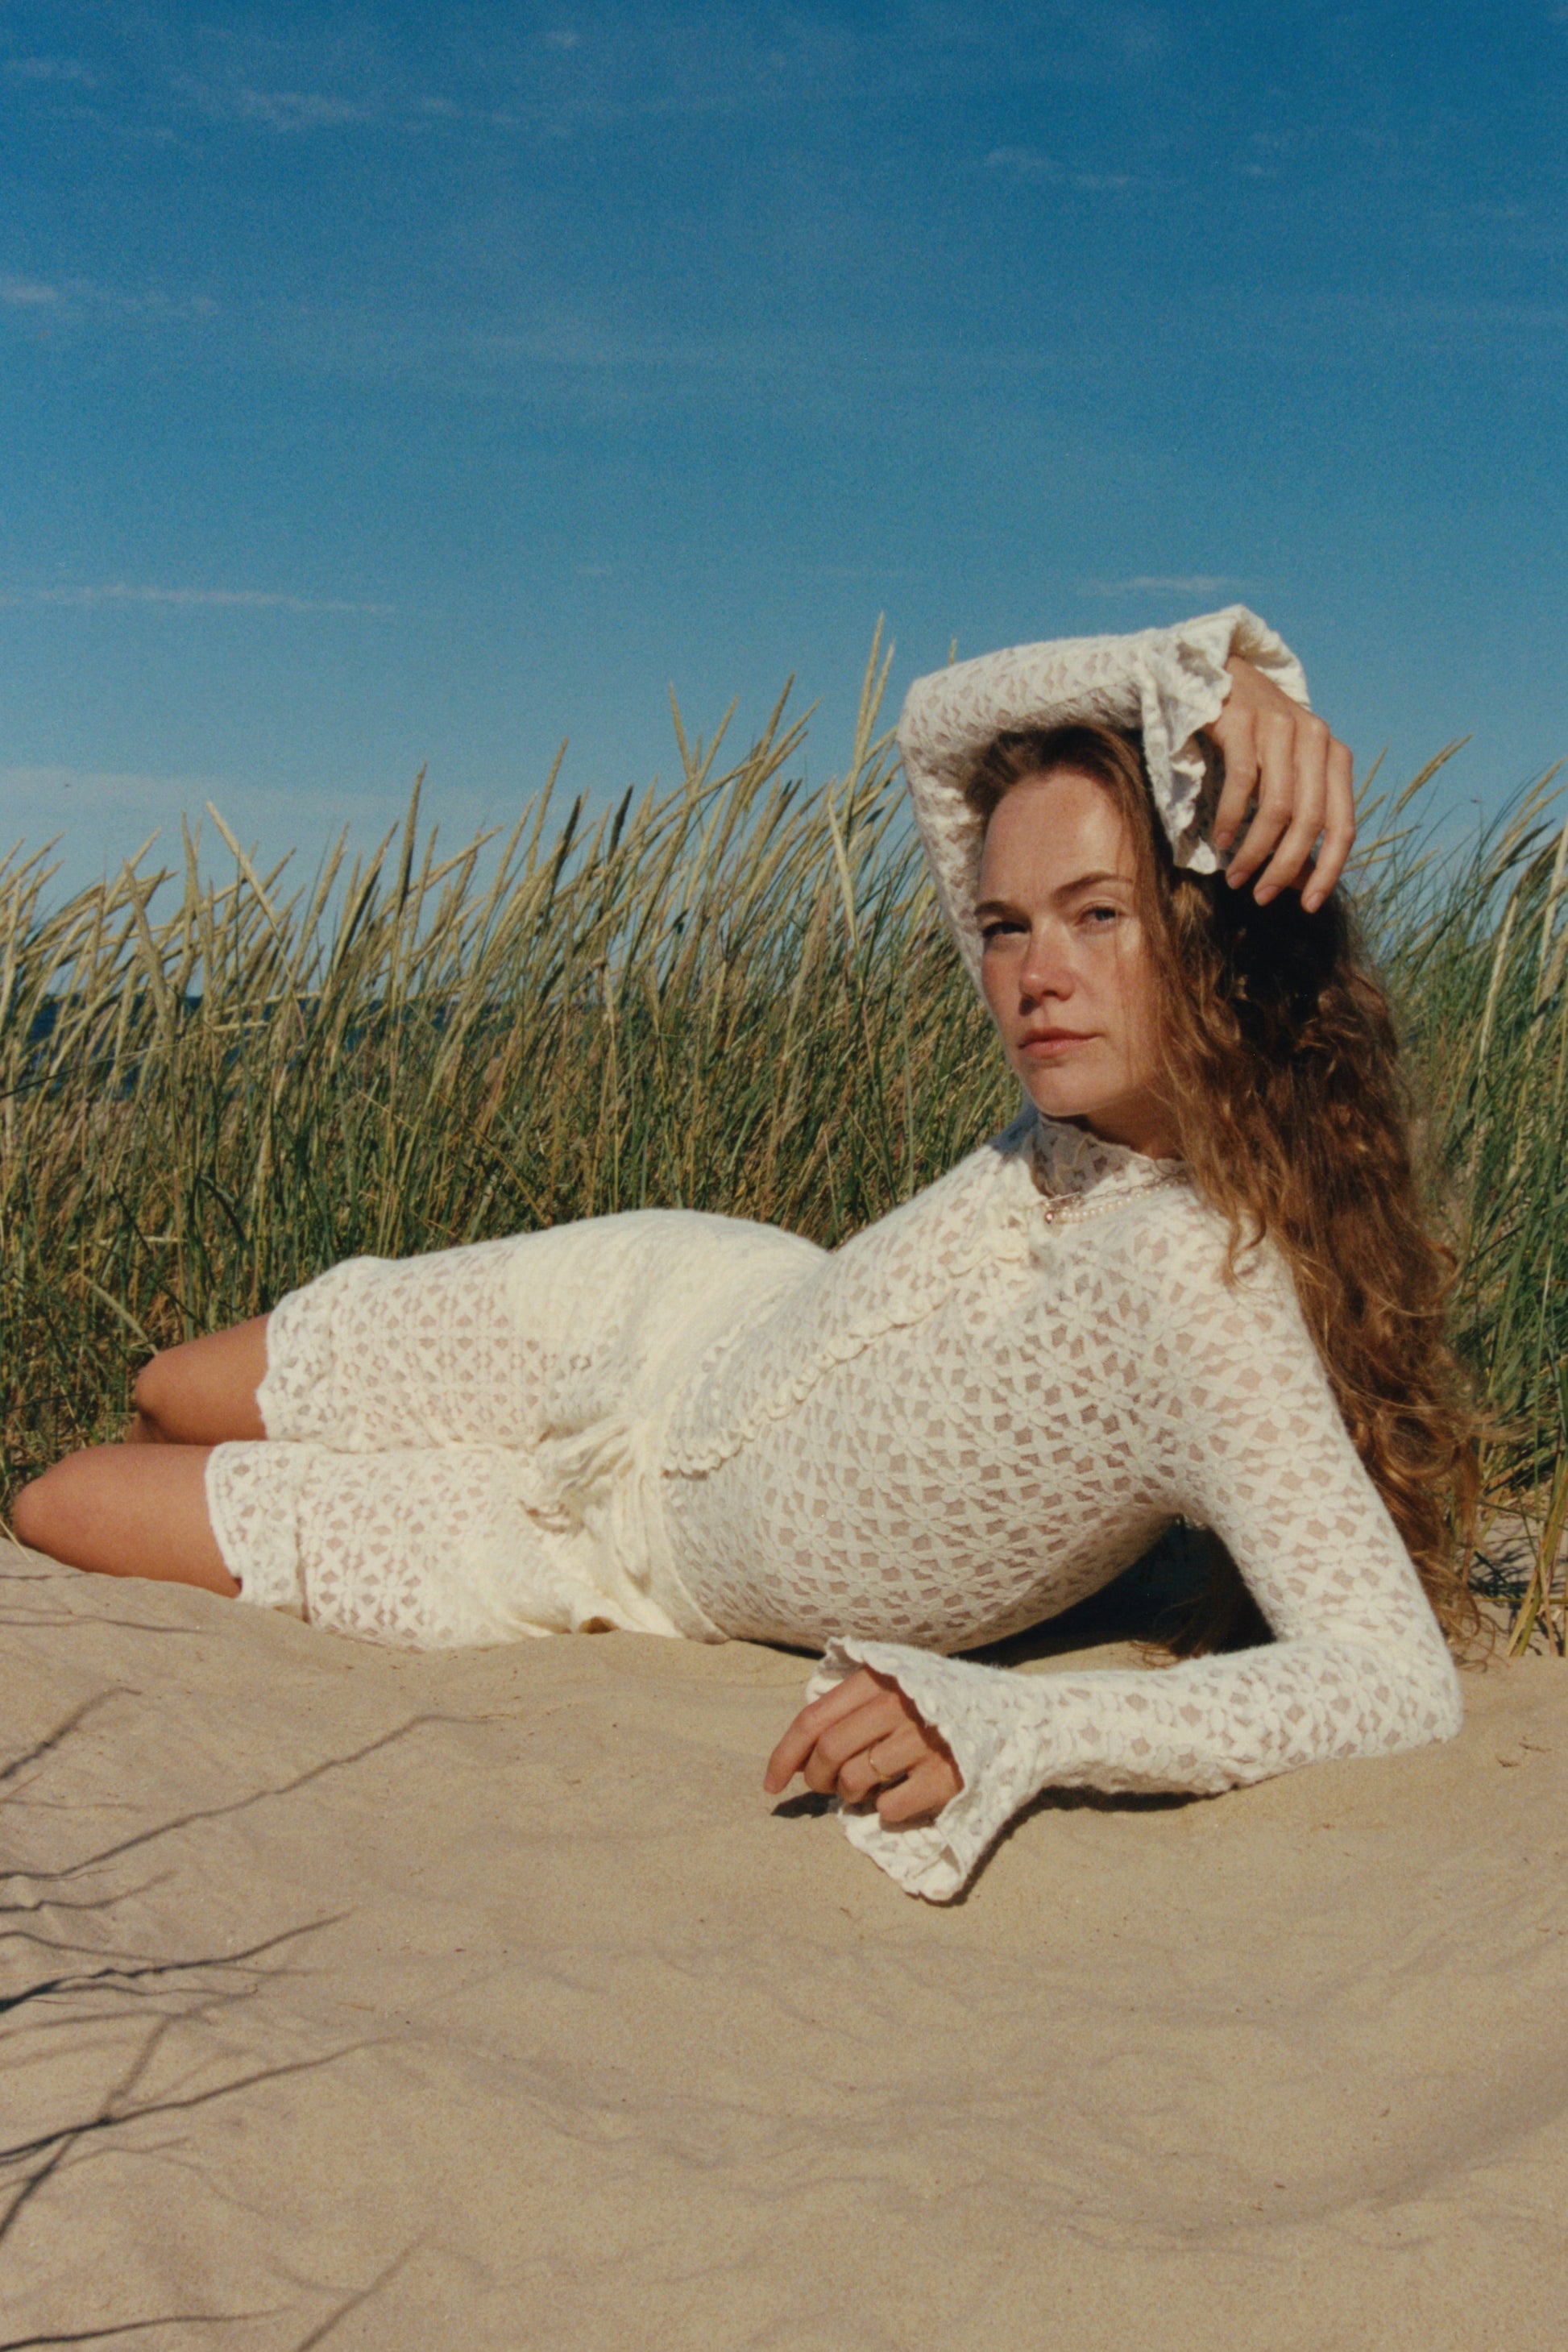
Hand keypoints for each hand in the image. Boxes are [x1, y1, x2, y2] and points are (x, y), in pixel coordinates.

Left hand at [763, 1666, 962, 1824]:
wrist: (1009, 1715)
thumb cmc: (934, 1704)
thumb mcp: (892, 1684)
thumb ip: (850, 1705)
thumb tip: (802, 1752)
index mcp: (878, 1679)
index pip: (812, 1720)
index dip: (784, 1755)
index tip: (771, 1785)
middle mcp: (898, 1705)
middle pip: (829, 1752)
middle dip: (818, 1778)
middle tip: (828, 1787)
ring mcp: (923, 1740)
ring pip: (855, 1781)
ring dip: (851, 1795)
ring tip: (868, 1788)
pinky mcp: (946, 1776)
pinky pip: (891, 1807)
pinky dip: (886, 1810)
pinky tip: (900, 1796)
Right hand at [1202, 657, 1355, 912]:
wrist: (1221, 673)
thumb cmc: (1255, 738)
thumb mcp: (1284, 778)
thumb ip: (1297, 825)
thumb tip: (1297, 885)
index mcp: (1336, 756)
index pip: (1343, 825)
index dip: (1329, 869)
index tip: (1308, 906)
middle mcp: (1316, 738)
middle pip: (1309, 821)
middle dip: (1285, 867)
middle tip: (1260, 897)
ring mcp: (1281, 726)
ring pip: (1277, 806)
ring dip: (1254, 851)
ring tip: (1236, 877)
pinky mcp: (1245, 720)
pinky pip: (1242, 781)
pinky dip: (1232, 817)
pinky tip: (1221, 840)